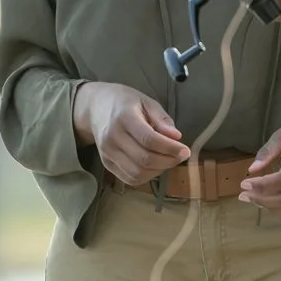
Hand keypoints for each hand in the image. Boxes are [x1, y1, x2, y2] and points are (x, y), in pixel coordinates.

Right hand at [73, 81, 188, 186]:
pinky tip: (154, 166)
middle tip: (180, 156)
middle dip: (168, 161)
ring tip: (168, 160)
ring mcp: (107, 153)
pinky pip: (130, 178)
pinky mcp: (106, 163)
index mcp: (123, 118)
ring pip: (137, 173)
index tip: (185, 150)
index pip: (149, 140)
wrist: (95, 107)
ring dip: (158, 171)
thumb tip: (176, 137)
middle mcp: (112, 137)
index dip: (170, 148)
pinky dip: (146, 177)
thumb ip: (162, 119)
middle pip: (144, 159)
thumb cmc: (124, 102)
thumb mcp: (146, 102)